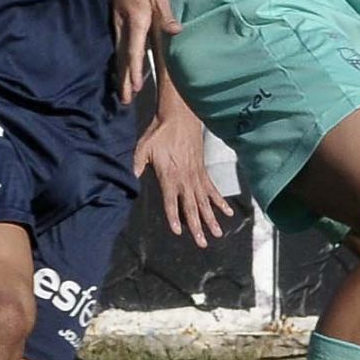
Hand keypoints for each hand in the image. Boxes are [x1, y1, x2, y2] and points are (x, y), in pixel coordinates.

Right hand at [109, 0, 177, 103]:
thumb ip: (166, 15)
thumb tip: (176, 33)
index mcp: (136, 21)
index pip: (135, 52)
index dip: (135, 71)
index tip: (135, 89)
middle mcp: (123, 25)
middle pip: (122, 58)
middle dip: (123, 80)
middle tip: (124, 100)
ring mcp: (116, 22)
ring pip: (116, 52)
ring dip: (119, 72)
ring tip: (120, 88)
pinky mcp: (114, 17)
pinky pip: (115, 43)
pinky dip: (116, 58)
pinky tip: (117, 65)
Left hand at [134, 106, 231, 248]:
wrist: (179, 117)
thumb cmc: (158, 132)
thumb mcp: (143, 147)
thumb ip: (137, 164)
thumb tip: (132, 176)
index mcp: (169, 176)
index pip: (171, 201)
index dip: (174, 217)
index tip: (178, 231)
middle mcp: (185, 179)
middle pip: (191, 207)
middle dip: (197, 226)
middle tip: (202, 243)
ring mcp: (196, 175)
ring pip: (204, 202)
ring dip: (211, 218)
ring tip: (217, 233)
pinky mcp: (203, 170)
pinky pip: (212, 189)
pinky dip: (220, 201)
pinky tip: (227, 212)